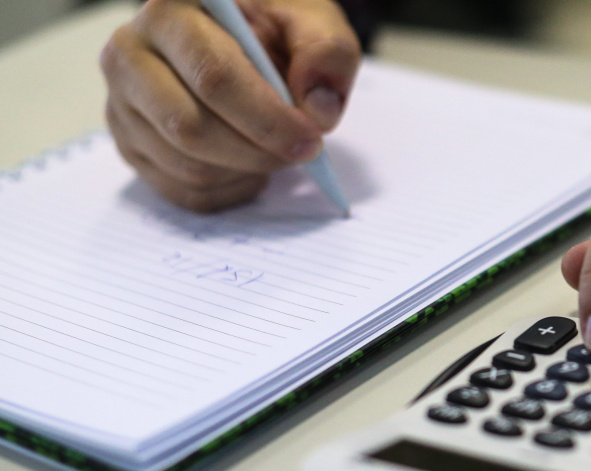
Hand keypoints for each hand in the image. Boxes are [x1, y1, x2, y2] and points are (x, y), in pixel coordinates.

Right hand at [101, 0, 359, 211]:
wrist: (245, 41)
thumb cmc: (275, 27)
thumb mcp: (311, 21)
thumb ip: (326, 53)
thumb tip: (317, 109)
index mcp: (172, 8)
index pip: (212, 76)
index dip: (266, 118)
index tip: (310, 139)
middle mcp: (130, 52)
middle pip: (189, 127)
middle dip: (257, 152)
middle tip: (302, 152)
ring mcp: (122, 102)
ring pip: (187, 165)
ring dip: (247, 171)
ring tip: (277, 150)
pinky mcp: (129, 144)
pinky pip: (183, 190)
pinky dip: (230, 190)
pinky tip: (252, 165)